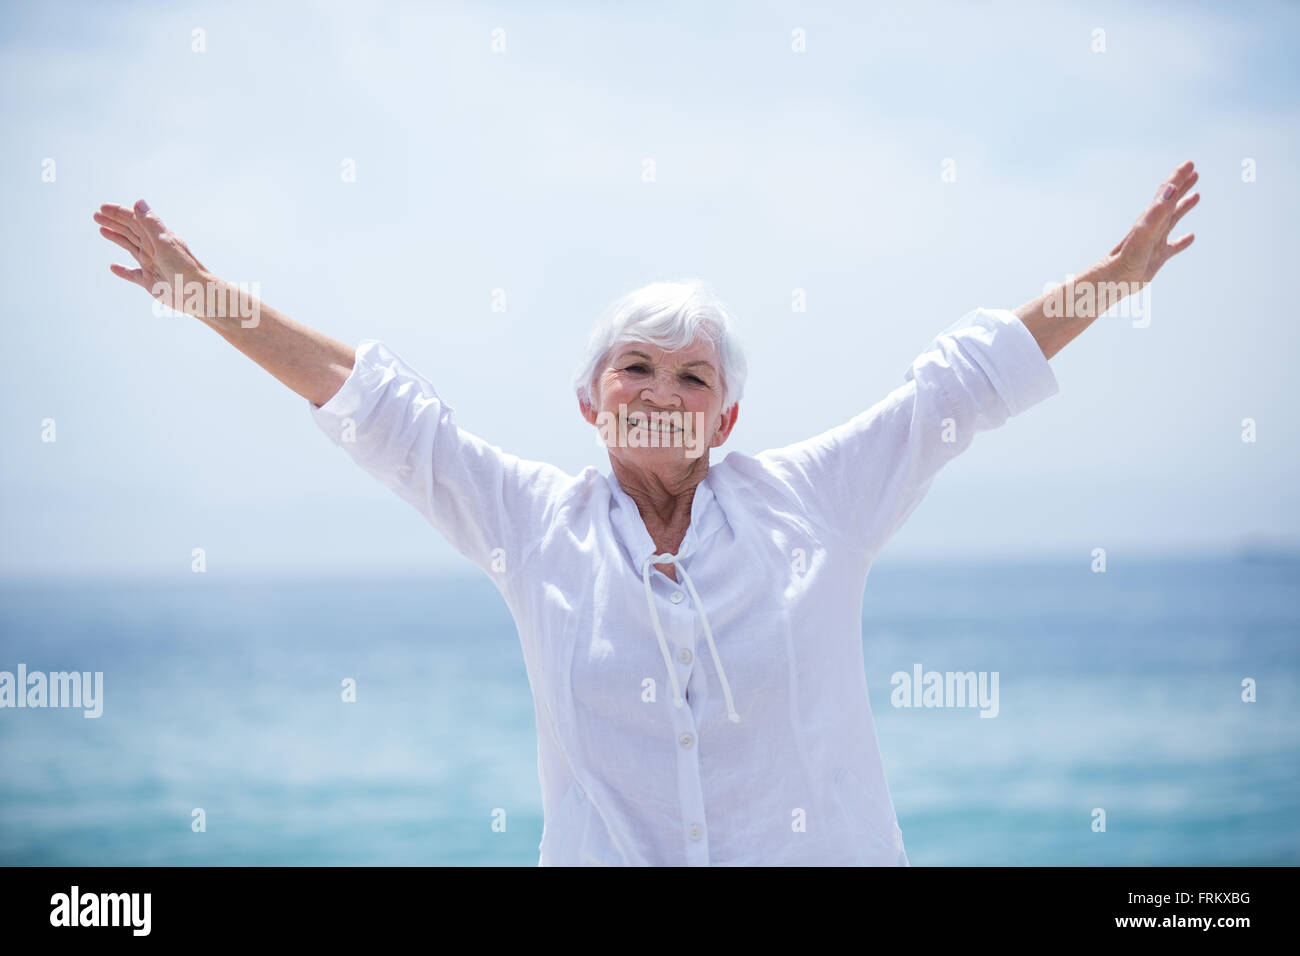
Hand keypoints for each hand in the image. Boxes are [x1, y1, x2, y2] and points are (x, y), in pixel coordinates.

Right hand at [93, 199, 214, 315]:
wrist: (197, 294)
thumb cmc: (184, 268)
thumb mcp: (165, 243)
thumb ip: (151, 224)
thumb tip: (138, 201)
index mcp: (157, 238)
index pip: (135, 221)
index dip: (119, 213)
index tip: (102, 208)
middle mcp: (153, 249)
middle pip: (130, 231)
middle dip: (114, 222)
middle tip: (96, 215)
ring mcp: (151, 264)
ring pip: (129, 247)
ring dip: (116, 238)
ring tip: (102, 230)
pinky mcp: (150, 282)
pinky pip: (132, 274)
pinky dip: (123, 271)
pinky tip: (113, 267)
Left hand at [1107, 161, 1198, 286]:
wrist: (1114, 281)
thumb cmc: (1127, 258)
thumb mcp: (1144, 233)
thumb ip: (1157, 211)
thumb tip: (1171, 188)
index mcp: (1151, 218)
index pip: (1166, 192)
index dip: (1178, 177)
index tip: (1190, 163)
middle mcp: (1153, 227)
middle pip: (1170, 201)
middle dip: (1182, 186)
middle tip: (1195, 171)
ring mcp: (1156, 242)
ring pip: (1173, 219)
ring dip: (1184, 206)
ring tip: (1197, 195)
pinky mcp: (1157, 258)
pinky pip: (1174, 247)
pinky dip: (1183, 241)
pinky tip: (1191, 237)